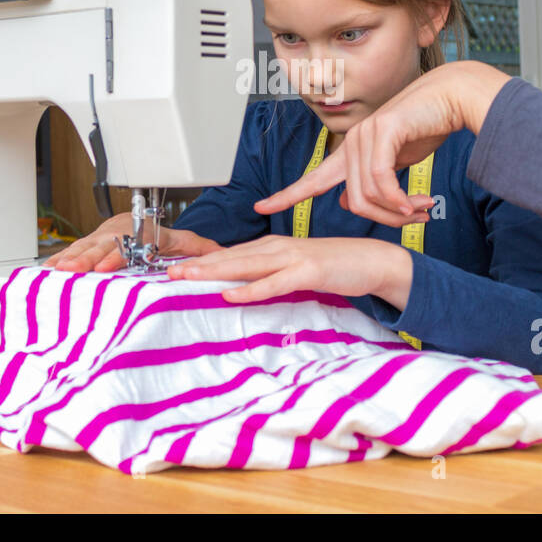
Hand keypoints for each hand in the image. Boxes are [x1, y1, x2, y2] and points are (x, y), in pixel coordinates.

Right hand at [43, 212, 221, 272]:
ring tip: (56, 270)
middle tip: (72, 270)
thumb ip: (202, 250)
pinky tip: (48, 269)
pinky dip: (60, 258)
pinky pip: (74, 250)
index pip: (129, 245)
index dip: (116, 255)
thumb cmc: (166, 237)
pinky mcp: (91, 243)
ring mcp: (103, 237)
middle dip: (86, 258)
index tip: (105, 266)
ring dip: (70, 259)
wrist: (146, 222)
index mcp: (142, 234)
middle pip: (101, 246)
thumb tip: (220, 257)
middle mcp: (120, 233)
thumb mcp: (188, 242)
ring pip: (85, 247)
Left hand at [166, 235, 412, 306]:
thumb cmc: (334, 266)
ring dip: (215, 272)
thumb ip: (270, 275)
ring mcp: (292, 258)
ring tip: (188, 277)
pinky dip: (252, 289)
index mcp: (272, 247)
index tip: (176, 268)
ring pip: (246, 266)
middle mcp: (277, 248)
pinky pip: (275, 283)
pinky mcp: (308, 271)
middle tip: (169, 272)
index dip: (202, 261)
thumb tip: (242, 287)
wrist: (371, 260)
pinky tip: (232, 294)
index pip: (230, 254)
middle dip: (199, 265)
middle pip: (230, 257)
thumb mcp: (294, 269)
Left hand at [253, 61, 509, 227]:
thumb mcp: (396, 163)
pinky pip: (381, 179)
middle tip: (413, 220)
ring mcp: (364, 134)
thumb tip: (350, 202)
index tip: (261, 206)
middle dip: (385, 218)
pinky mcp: (382, 130)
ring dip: (398, 210)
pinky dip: (399, 198)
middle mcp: (352, 142)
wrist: (450, 97)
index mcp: (350, 151)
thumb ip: (373, 181)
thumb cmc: (427, 127)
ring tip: (421, 208)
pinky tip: (414, 203)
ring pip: (369, 194)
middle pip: (355, 201)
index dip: (287, 194)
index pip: (312, 179)